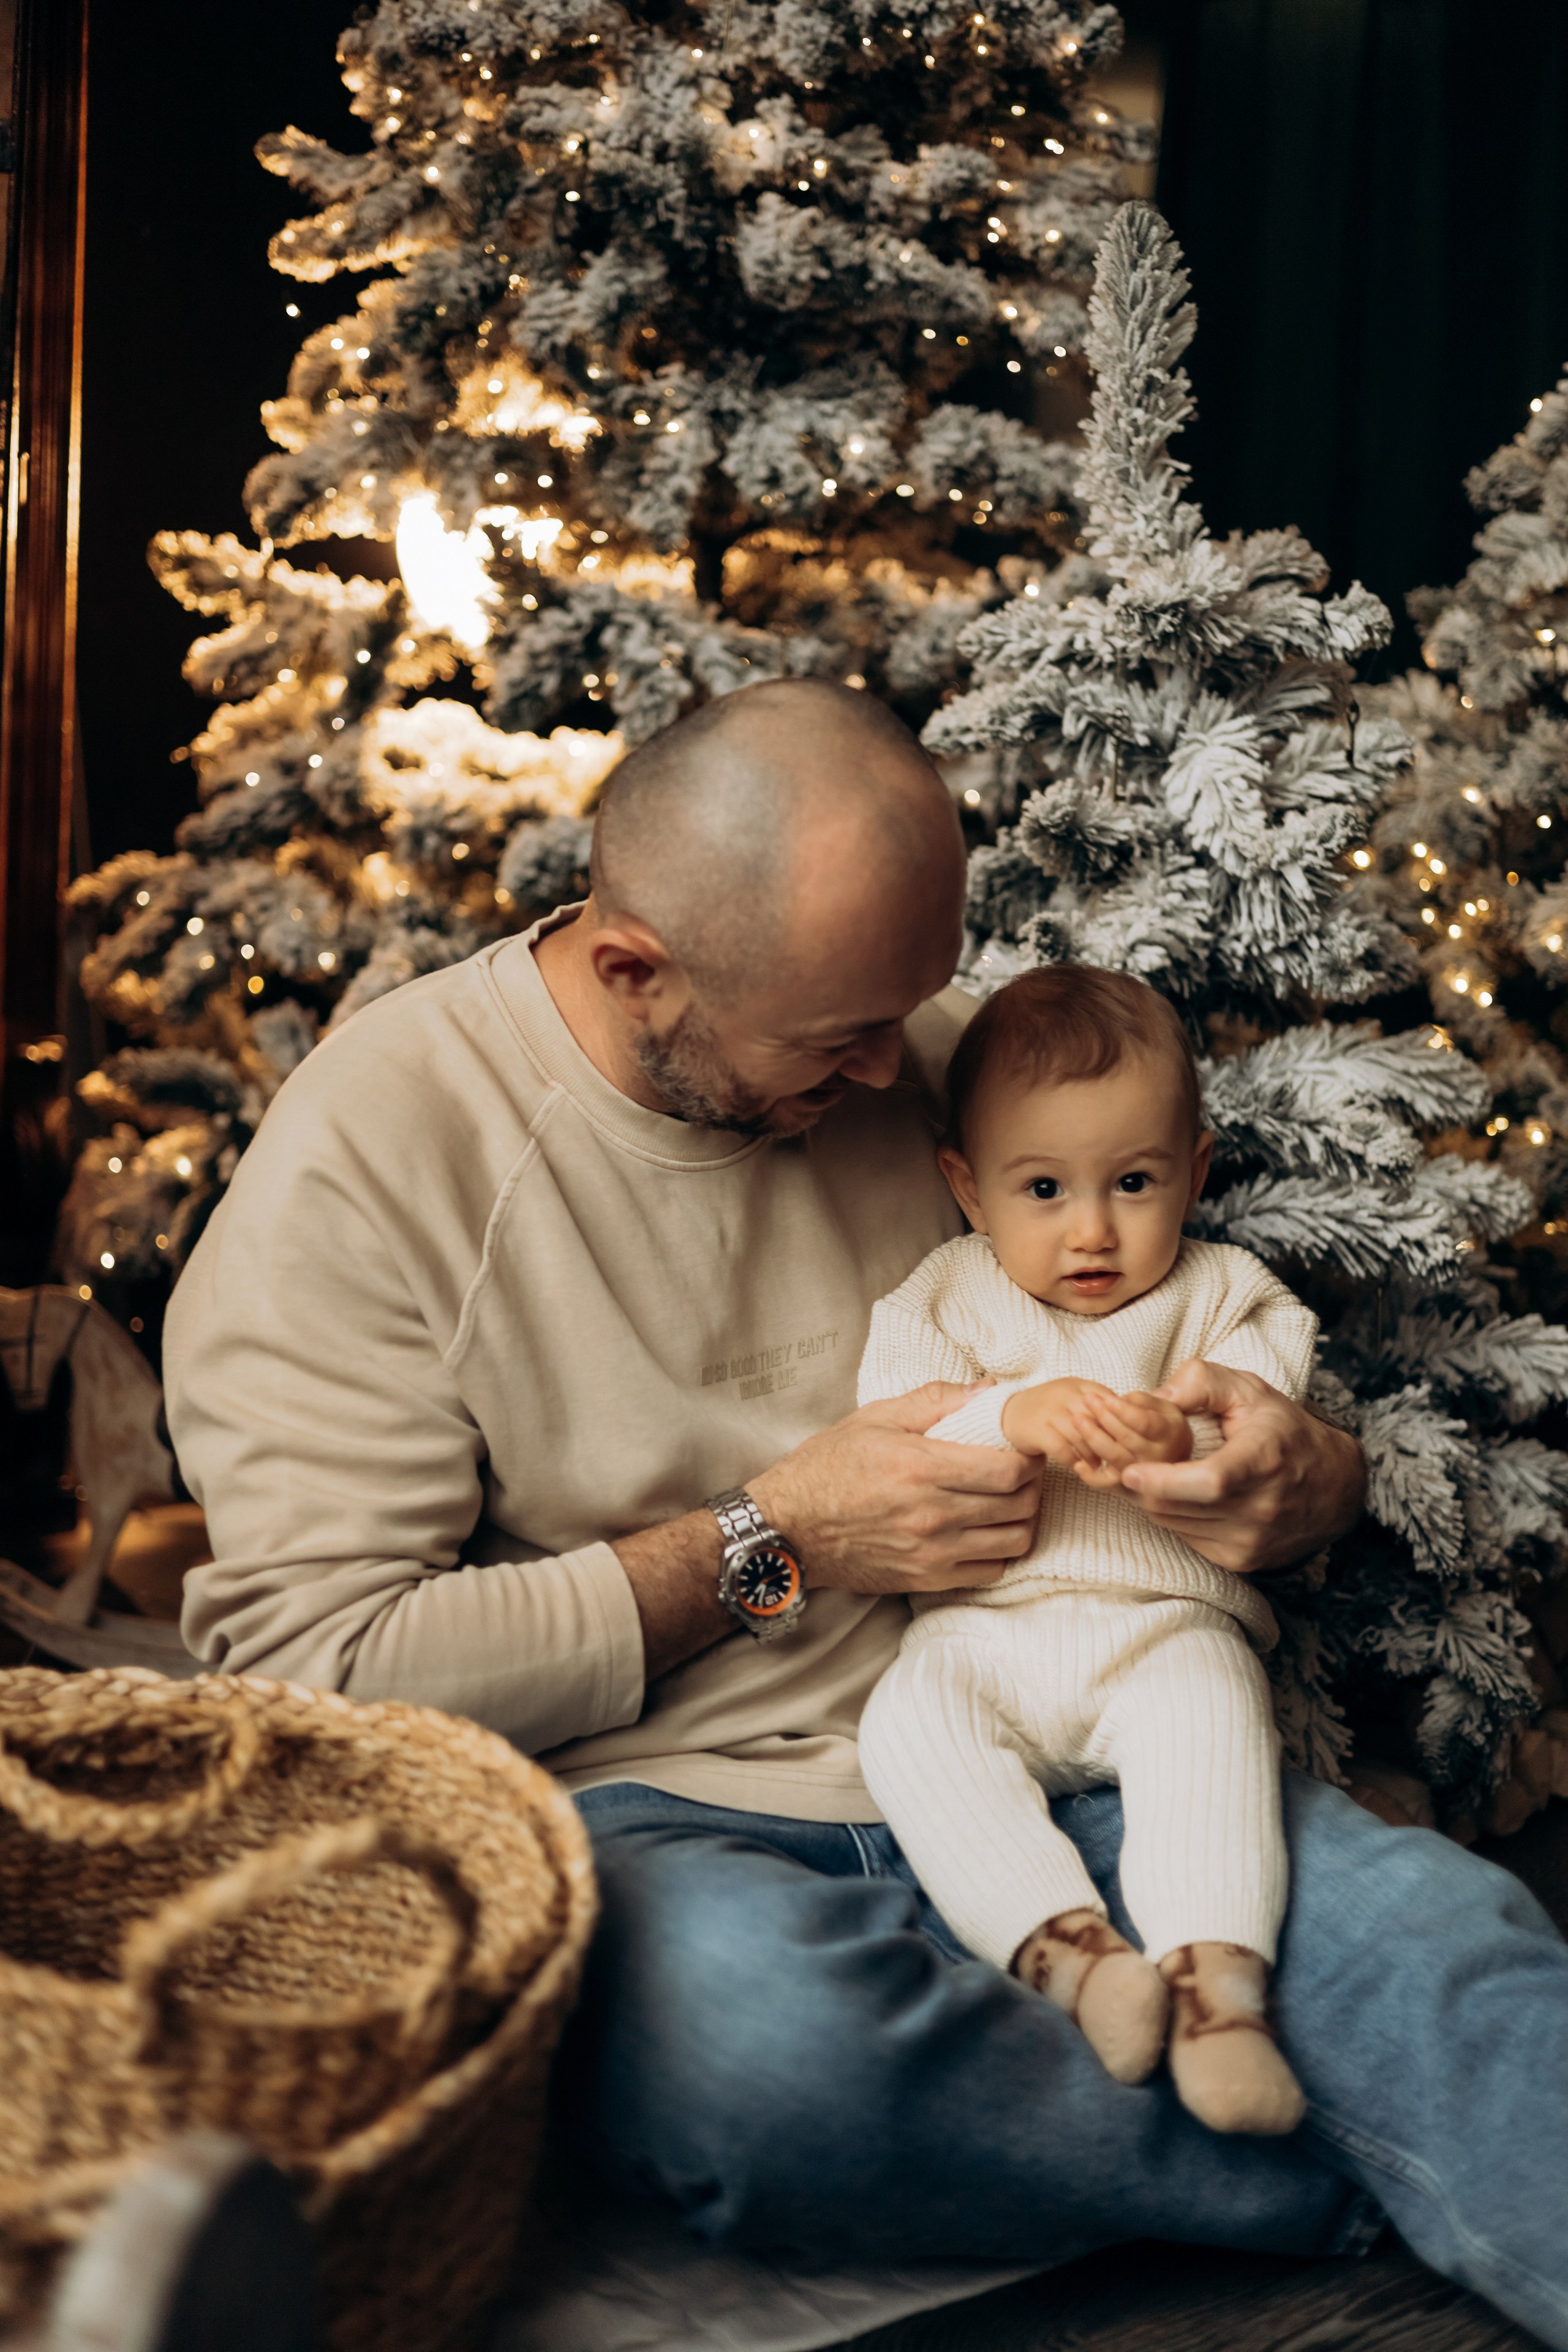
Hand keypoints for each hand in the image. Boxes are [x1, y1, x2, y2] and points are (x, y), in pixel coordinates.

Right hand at [751, 1383, 1041, 1593]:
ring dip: (1023, 1518)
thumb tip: (989, 1390)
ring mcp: (931, 1552)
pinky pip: (990, 1571)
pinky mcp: (926, 1580)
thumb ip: (935, 1400)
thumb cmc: (827, 1467)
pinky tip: (989, 1532)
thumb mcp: (874, 1417)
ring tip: (1010, 1500)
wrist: (789, 1528)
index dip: (1028, 1457)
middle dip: (1031, 1484)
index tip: (1024, 1447)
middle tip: (1022, 1471)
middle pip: (1018, 1504)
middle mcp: (931, 1514)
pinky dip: (1001, 1551)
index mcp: (919, 1467)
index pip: (1007, 1469)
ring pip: (1013, 1540)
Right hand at [1001, 1378, 1122, 1475]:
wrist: (1009, 1413)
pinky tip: (1080, 1468)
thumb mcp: (1074, 1397)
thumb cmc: (1049, 1409)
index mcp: (1078, 1385)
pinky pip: (1063, 1449)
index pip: (1109, 1401)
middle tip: (1120, 1457)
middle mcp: (1065, 1395)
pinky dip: (1074, 1461)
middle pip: (1097, 1419)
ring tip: (1100, 1465)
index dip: (1121, 1421)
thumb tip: (1130, 1423)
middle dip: (1110, 1440)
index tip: (1130, 1439)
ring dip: (1094, 1453)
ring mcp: (1051, 1412)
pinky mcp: (1038, 1431)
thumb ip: (1099, 1404)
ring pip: (1082, 1436)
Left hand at [1067, 1389, 1193, 1491]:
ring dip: (1093, 1438)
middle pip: (1126, 1439)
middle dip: (1103, 1418)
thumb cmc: (1163, 1426)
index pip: (1144, 1423)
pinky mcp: (1131, 1490)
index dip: (1123, 1410)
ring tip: (1077, 1419)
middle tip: (1086, 1400)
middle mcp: (1159, 1458)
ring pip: (1115, 1458)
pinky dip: (1091, 1476)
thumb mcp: (1162, 1407)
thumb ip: (1143, 1401)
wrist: (1175, 1460)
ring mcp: (1146, 1477)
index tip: (1105, 1398)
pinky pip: (1108, 1484)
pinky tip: (1078, 1463)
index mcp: (1170, 1434)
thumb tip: (1121, 1400)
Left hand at [1118, 1359, 1365, 1574]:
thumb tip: (1151, 1398)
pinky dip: (1175, 1516)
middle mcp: (1260, 1509)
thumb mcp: (1249, 1390)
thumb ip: (1201, 1382)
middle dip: (1144, 1484)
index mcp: (1263, 1462)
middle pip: (1177, 1506)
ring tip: (1159, 1473)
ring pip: (1174, 1524)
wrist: (1334, 1486)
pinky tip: (1182, 1494)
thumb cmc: (1283, 1431)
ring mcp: (1251, 1541)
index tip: (1129, 1469)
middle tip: (1132, 1459)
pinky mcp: (1242, 1561)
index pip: (1209, 1482)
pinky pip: (1186, 1538)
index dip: (1164, 1480)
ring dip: (1156, 1500)